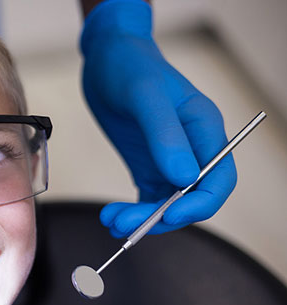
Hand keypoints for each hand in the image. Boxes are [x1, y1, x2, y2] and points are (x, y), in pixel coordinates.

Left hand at [80, 0, 235, 237]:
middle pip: (191, 199)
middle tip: (127, 223)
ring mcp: (170, 159)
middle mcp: (192, 149)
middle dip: (161, 217)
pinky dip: (133, 212)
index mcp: (204, 130)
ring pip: (167, 203)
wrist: (107, 59)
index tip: (168, 214)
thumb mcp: (146, 95)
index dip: (198, 204)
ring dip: (142, 219)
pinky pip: (148, 198)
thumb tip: (184, 177)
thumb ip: (165, 135)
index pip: (218, 180)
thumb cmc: (131, 67)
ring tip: (113, 221)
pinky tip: (113, 216)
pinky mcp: (148, 165)